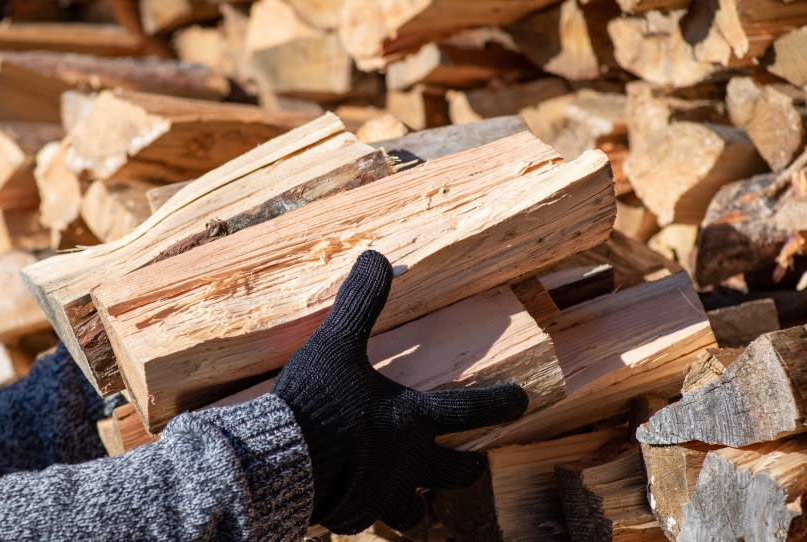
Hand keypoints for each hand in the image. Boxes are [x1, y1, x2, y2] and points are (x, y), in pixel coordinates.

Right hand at [272, 250, 527, 533]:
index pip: (470, 408)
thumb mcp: (337, 344)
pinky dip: (365, 510)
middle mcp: (407, 462)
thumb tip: (376, 257)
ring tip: (415, 497)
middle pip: (457, 475)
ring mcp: (382, 495)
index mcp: (411, 419)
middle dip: (469, 469)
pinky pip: (366, 520)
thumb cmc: (316, 401)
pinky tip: (353, 499)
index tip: (523, 400)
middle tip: (474, 465)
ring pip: (416, 513)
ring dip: (419, 503)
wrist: (282, 462)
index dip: (501, 403)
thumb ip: (360, 302)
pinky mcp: (352, 515)